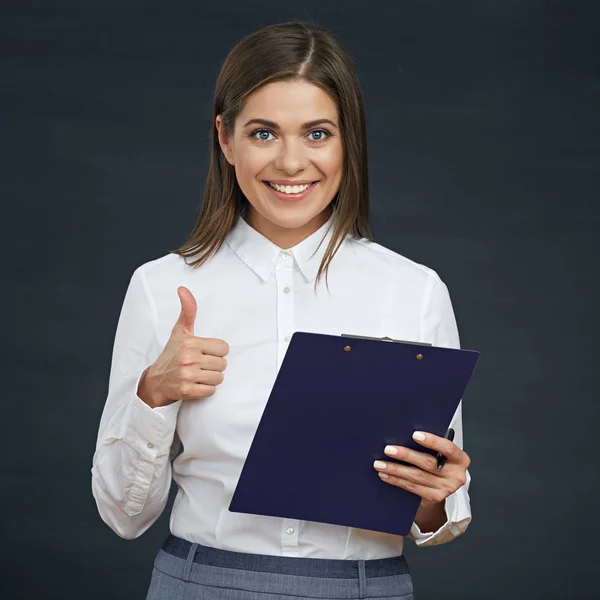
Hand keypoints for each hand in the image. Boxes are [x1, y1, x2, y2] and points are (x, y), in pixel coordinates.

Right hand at [137, 286, 229, 407]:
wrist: (155, 381)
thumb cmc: (171, 354)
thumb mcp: (180, 332)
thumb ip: (188, 311)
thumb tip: (183, 288)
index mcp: (190, 342)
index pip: (224, 348)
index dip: (216, 351)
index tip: (204, 353)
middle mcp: (188, 358)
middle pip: (222, 364)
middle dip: (214, 366)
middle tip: (200, 365)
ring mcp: (187, 376)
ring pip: (218, 378)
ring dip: (211, 379)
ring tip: (198, 375)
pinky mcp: (187, 391)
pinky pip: (211, 391)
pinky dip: (206, 390)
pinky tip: (195, 384)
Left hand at [372, 431, 470, 507]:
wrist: (443, 486)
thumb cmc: (439, 461)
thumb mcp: (441, 451)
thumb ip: (431, 444)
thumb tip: (406, 432)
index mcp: (460, 459)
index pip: (448, 448)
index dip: (432, 441)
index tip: (414, 435)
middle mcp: (456, 475)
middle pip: (428, 463)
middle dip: (406, 455)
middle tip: (388, 449)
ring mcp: (445, 489)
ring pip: (416, 477)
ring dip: (395, 469)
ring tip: (380, 464)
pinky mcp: (434, 498)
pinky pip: (412, 487)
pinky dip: (396, 480)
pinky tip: (385, 474)